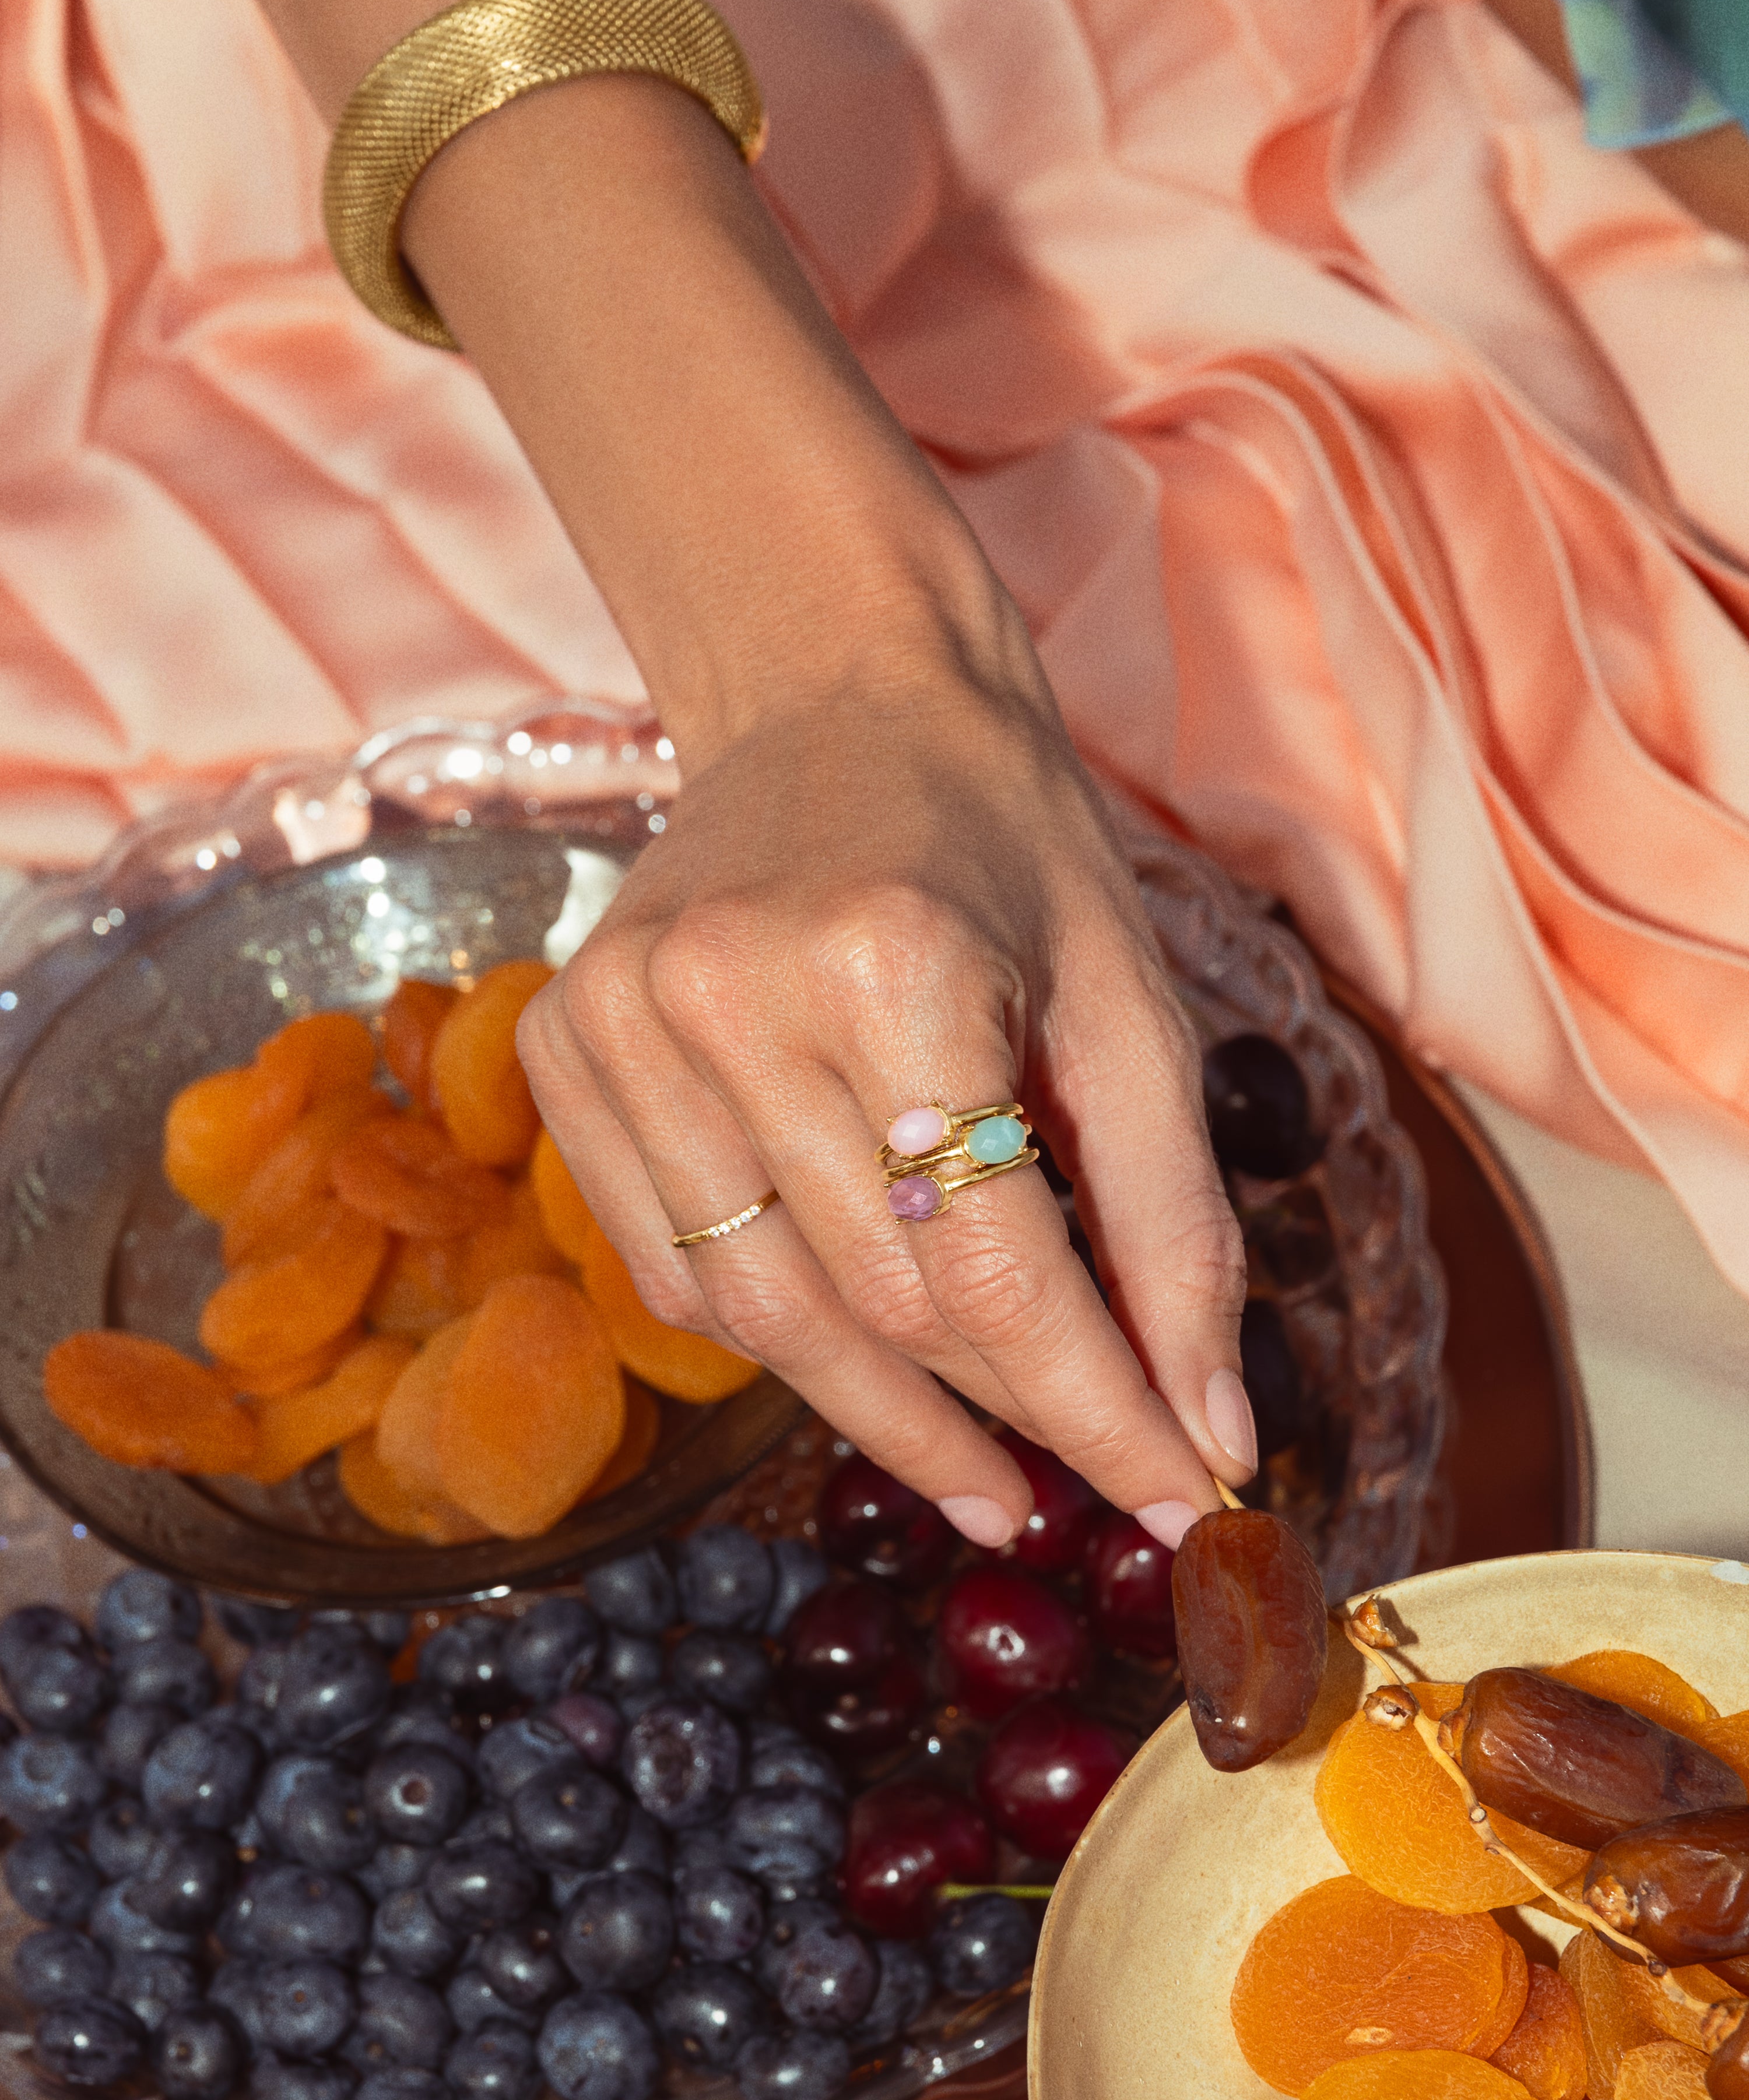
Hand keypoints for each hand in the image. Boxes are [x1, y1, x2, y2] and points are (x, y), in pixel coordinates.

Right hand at [518, 651, 1253, 1547]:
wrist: (840, 699)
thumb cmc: (1009, 849)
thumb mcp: (1130, 1012)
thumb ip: (1175, 1229)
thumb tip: (1210, 1438)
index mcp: (892, 962)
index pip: (996, 1267)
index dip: (1096, 1411)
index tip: (1177, 1499)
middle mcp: (727, 993)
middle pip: (879, 1303)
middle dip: (1007, 1413)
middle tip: (1088, 1476)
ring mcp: (617, 1021)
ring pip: (762, 1314)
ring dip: (891, 1411)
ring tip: (988, 1466)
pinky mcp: (564, 1045)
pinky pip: (672, 1269)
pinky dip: (777, 1337)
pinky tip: (862, 1356)